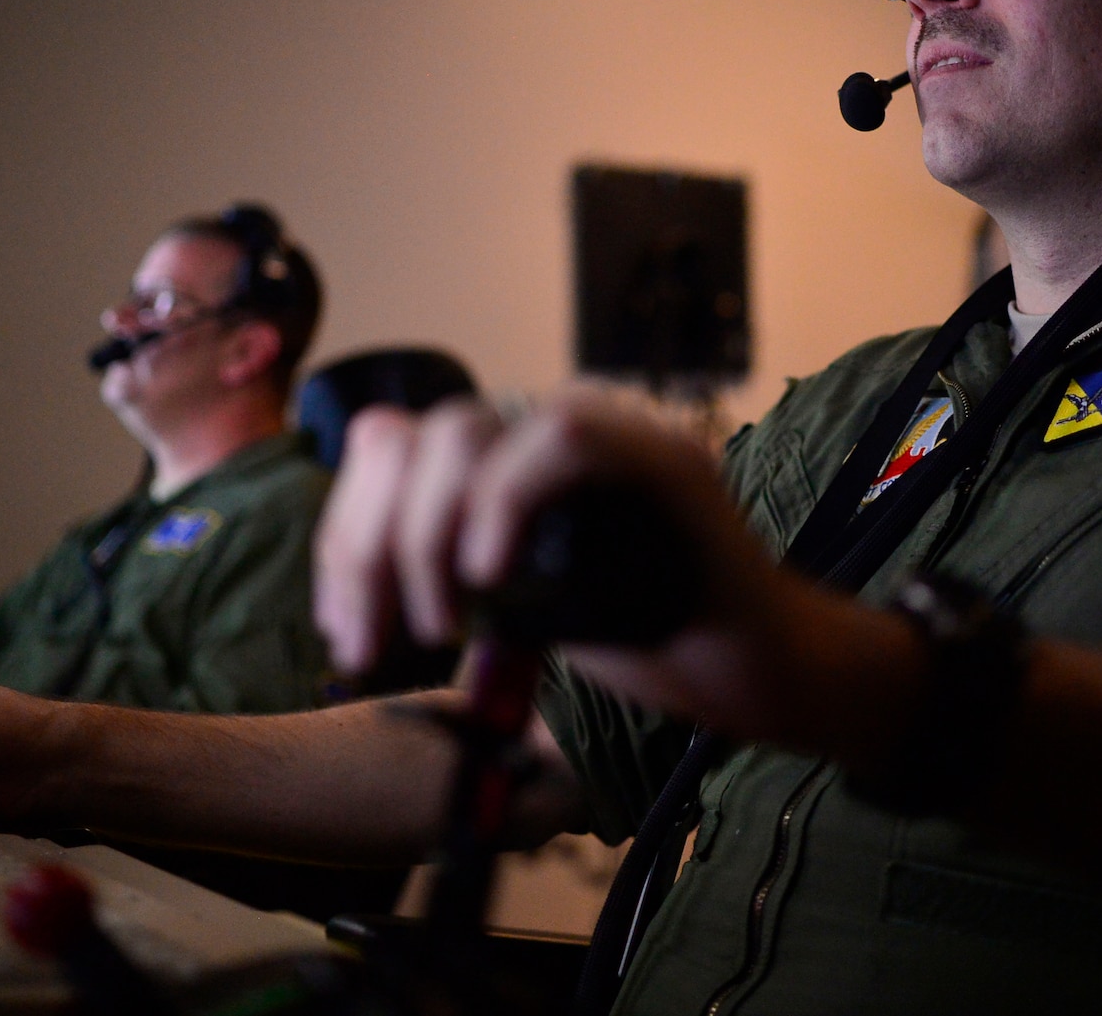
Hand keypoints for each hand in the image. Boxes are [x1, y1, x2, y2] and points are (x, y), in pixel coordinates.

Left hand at [313, 389, 842, 737]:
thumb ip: (450, 573)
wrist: (755, 673)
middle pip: (410, 436)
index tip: (345, 630)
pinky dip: (506, 503)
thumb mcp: (516, 608)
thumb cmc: (645, 640)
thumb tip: (351, 587)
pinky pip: (563, 437)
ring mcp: (609, 432)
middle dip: (365, 545)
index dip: (346, 533)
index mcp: (506, 456)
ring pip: (466, 430)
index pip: (389, 447)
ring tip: (441, 624)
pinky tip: (489, 577)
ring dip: (424, 535)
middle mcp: (547, 429)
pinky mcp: (663, 457)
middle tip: (369, 646)